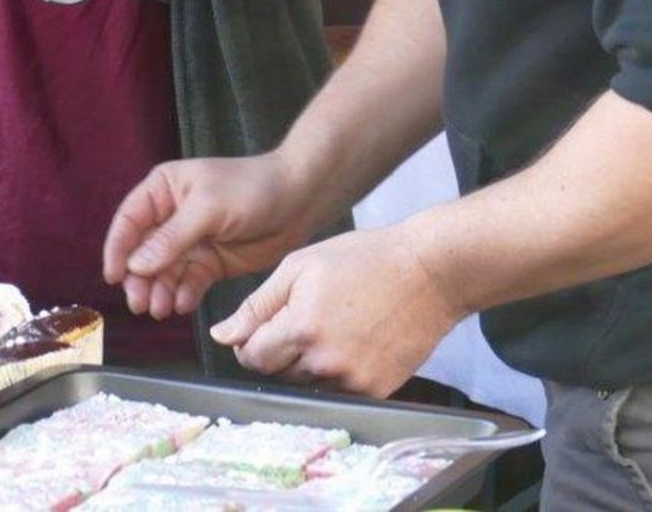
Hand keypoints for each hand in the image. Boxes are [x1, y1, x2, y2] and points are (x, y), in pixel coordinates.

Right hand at [102, 155, 319, 319]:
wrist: (299, 201)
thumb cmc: (253, 188)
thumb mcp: (208, 208)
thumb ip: (171, 238)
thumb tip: (136, 264)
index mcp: (164, 190)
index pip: (130, 220)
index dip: (118, 248)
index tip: (114, 276)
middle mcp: (171, 216)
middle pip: (143, 252)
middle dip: (140, 279)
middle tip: (140, 304)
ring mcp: (191, 241)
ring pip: (164, 272)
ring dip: (160, 291)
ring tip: (161, 309)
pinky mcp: (211, 263)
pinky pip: (188, 282)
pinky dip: (183, 294)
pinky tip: (182, 305)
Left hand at [211, 225, 465, 396]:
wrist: (429, 272)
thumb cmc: (364, 260)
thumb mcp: (299, 267)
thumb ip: (256, 306)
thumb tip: (222, 336)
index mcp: (300, 328)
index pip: (252, 356)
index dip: (250, 341)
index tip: (261, 328)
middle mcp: (325, 361)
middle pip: (277, 373)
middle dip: (278, 350)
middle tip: (303, 319)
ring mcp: (353, 380)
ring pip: (307, 384)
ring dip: (307, 364)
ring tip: (332, 326)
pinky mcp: (377, 390)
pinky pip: (339, 392)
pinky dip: (336, 373)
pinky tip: (352, 342)